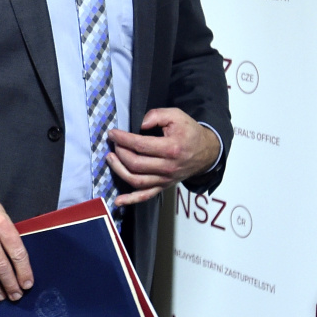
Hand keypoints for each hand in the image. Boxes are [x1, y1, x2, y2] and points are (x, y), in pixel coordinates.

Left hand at [106, 108, 220, 206]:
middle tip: (113, 143)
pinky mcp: (163, 186)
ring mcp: (165, 179)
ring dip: (119, 170)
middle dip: (119, 152)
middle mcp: (168, 167)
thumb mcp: (176, 116)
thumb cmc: (189, 132)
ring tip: (110, 158)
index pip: (140, 145)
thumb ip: (157, 115)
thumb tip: (139, 124)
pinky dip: (131, 199)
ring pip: (137, 180)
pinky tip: (118, 201)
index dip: (123, 139)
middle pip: (136, 164)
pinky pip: (146, 196)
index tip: (112, 133)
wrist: (206, 152)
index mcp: (171, 148)